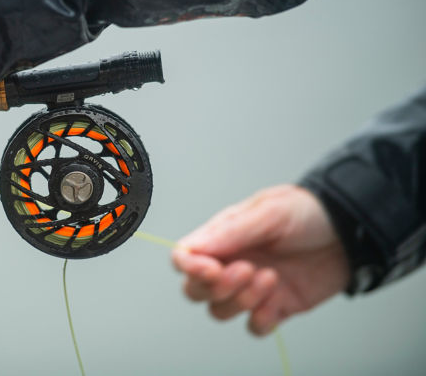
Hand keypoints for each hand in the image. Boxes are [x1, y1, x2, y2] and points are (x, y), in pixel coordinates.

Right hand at [171, 184, 349, 335]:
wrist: (352, 230)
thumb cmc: (308, 211)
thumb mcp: (270, 211)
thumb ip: (231, 231)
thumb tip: (195, 248)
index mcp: (221, 236)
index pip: (184, 256)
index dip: (189, 267)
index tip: (212, 269)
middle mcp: (230, 262)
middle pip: (195, 289)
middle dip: (216, 287)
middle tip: (246, 270)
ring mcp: (250, 287)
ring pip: (220, 310)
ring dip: (241, 301)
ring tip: (270, 278)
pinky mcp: (275, 306)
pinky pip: (253, 327)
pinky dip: (260, 320)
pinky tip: (277, 300)